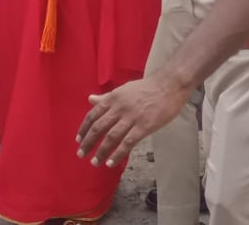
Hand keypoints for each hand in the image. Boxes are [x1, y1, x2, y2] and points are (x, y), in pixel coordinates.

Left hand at [77, 76, 191, 167]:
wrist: (170, 85)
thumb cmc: (147, 87)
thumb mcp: (124, 89)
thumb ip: (106, 97)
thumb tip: (90, 99)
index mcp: (113, 98)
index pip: (93, 115)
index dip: (84, 129)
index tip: (78, 140)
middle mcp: (119, 107)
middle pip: (98, 128)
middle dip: (88, 143)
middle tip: (81, 154)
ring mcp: (132, 117)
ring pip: (111, 137)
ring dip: (100, 151)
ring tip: (95, 162)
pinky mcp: (144, 126)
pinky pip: (127, 143)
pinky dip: (117, 154)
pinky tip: (111, 162)